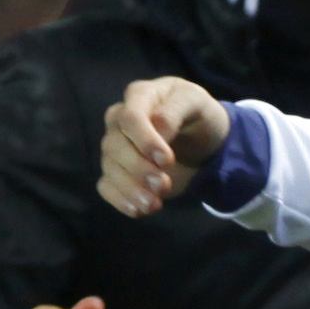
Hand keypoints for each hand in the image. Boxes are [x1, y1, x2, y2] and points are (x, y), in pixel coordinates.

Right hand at [98, 78, 228, 217]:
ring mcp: (116, 147)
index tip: (167, 160)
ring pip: (109, 167)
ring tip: (155, 204)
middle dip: (138, 168)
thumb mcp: (196, 102)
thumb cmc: (197, 114)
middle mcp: (119, 121)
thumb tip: (158, 126)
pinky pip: (107, 186)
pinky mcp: (120, 171)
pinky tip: (139, 211)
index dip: (144, 140)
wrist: (202, 137)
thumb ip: (176, 110)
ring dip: (130, 188)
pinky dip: (120, 200)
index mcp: (138, 97)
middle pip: (115, 145)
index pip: (129, 117)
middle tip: (164, 185)